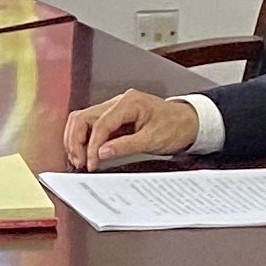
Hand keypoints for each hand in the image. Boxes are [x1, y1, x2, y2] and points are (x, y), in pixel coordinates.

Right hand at [60, 90, 201, 169]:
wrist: (188, 122)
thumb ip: (125, 146)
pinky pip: (92, 125)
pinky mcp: (114, 117)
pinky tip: (86, 152)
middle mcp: (118, 102)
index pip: (99, 124)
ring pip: (83, 119)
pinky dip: (85, 138)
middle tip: (79, 162)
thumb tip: (101, 153)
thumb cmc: (175, 126)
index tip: (91, 164)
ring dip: (77, 139)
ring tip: (79, 159)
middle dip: (76, 141)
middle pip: (84, 117)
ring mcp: (114, 108)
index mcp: (128, 102)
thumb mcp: (152, 140)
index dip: (92, 146)